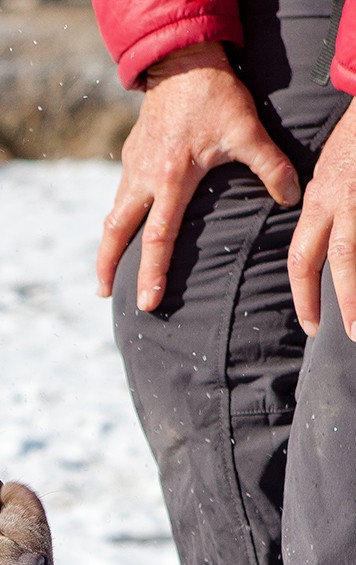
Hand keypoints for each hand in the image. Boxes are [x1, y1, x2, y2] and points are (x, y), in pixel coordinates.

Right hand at [98, 42, 300, 310]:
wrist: (184, 64)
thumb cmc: (216, 98)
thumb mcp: (247, 131)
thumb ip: (269, 166)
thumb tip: (290, 197)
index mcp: (171, 180)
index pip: (159, 237)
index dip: (152, 272)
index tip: (148, 301)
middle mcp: (145, 179)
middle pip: (116, 232)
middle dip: (107, 266)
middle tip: (102, 294)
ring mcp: (133, 168)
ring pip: (113, 215)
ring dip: (108, 246)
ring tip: (106, 271)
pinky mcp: (131, 158)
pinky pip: (120, 196)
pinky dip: (118, 218)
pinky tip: (124, 228)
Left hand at [289, 102, 355, 337]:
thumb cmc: (354, 141)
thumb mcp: (330, 177)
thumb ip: (327, 214)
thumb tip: (324, 252)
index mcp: (319, 202)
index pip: (304, 258)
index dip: (305, 295)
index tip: (311, 324)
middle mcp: (342, 201)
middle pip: (338, 258)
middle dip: (343, 299)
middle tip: (349, 333)